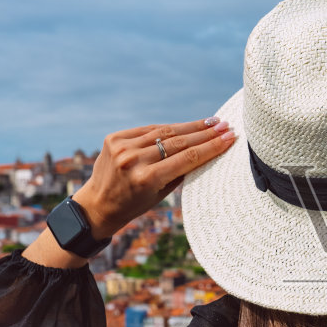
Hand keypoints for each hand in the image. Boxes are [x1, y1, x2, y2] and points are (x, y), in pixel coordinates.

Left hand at [75, 118, 236, 237]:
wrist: (97, 204)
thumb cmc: (133, 204)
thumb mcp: (160, 194)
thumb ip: (180, 172)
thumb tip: (206, 150)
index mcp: (147, 179)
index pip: (187, 158)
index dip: (211, 147)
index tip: (229, 138)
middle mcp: (134, 160)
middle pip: (178, 142)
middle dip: (205, 134)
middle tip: (225, 126)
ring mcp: (123, 147)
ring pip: (165, 132)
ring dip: (190, 127)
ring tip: (210, 122)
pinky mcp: (115, 138)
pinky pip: (149, 130)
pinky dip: (168, 128)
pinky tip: (185, 125)